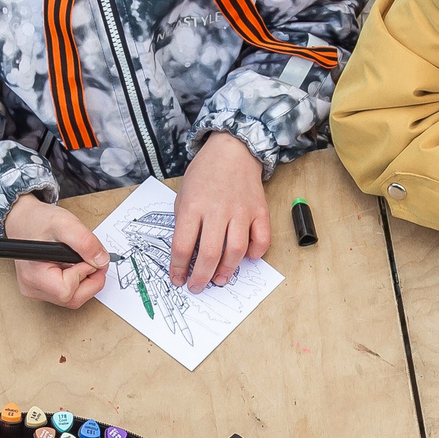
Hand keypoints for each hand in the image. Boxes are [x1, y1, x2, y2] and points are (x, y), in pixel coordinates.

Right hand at [3, 194, 109, 308]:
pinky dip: (77, 282)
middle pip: (72, 300)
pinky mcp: (42, 290)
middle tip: (94, 262)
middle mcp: (32, 287)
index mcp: (34, 275)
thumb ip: (85, 242)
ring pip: (72, 299)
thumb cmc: (39, 221)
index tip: (88, 258)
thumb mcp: (65, 224)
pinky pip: (67, 295)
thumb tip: (102, 261)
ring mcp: (36, 291)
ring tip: (80, 261)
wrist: (25, 220)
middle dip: (90, 281)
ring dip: (84, 281)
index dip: (83, 274)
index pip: (66, 291)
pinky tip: (73, 266)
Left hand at [170, 134, 268, 291]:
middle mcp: (217, 210)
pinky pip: (261, 239)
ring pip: (236, 251)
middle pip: (210, 253)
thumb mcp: (183, 195)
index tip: (177, 279)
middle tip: (197, 287)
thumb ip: (184, 223)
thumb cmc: (204, 174)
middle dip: (201, 277)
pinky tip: (246, 258)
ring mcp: (241, 211)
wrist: (232, 150)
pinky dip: (256, 253)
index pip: (183, 245)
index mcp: (193, 206)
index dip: (179, 268)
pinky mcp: (259, 211)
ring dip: (226, 271)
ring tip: (219, 280)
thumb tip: (186, 255)